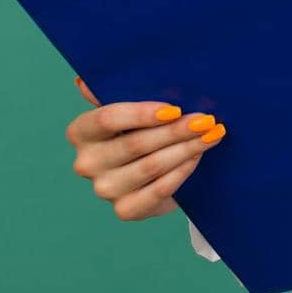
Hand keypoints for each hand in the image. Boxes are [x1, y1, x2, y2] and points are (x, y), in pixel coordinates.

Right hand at [66, 76, 226, 220]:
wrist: (149, 171)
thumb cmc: (138, 128)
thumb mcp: (128, 107)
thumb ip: (110, 93)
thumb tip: (83, 82)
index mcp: (80, 132)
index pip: (107, 119)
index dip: (142, 114)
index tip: (174, 109)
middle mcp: (87, 163)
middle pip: (135, 143)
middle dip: (175, 130)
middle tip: (206, 120)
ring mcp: (104, 189)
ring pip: (151, 166)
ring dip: (186, 149)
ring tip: (211, 134)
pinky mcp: (125, 210)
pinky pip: (159, 190)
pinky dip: (181, 171)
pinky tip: (197, 157)